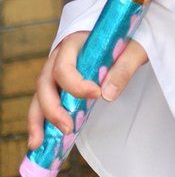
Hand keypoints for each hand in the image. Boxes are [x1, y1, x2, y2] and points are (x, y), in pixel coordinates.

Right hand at [27, 31, 149, 148]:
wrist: (126, 32)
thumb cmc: (129, 37)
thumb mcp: (134, 47)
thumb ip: (124, 67)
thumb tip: (107, 95)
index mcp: (75, 41)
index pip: (64, 65)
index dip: (75, 83)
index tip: (96, 94)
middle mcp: (60, 56)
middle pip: (45, 82)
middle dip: (52, 108)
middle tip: (68, 128)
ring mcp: (58, 70)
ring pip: (40, 94)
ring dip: (37, 119)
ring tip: (36, 144)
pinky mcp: (62, 84)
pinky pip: (46, 101)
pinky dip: (41, 120)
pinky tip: (40, 140)